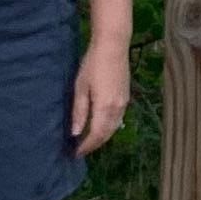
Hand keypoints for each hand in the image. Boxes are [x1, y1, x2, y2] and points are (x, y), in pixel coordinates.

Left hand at [70, 33, 132, 154]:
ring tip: (88, 141)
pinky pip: (117, 120)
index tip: (74, 153)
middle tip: (80, 150)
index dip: (85, 146)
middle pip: (106, 134)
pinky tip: (99, 126)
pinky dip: (108, 128)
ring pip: (113, 128)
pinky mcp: (126, 98)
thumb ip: (79, 112)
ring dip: (101, 137)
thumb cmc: (92, 65)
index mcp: (104, 108)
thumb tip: (75, 133)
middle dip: (93, 145)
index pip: (95, 135)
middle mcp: (117, 109)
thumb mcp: (80, 87)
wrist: (113, 47)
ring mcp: (124, 104)